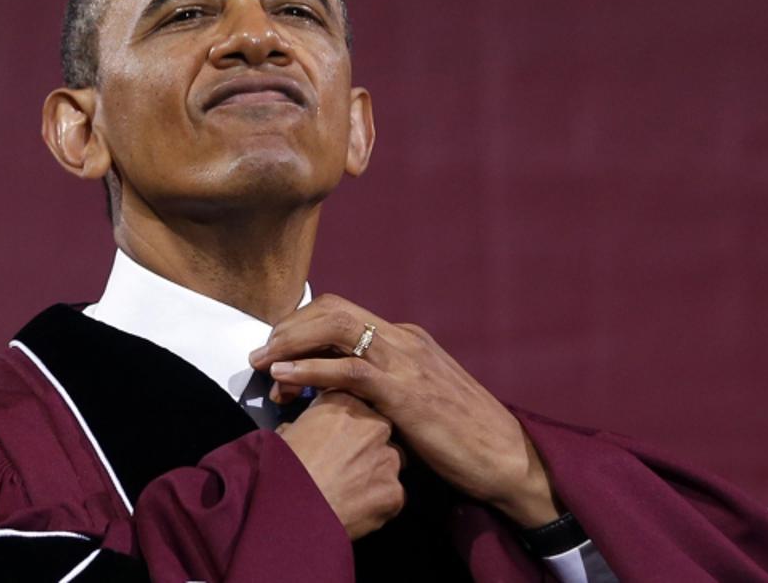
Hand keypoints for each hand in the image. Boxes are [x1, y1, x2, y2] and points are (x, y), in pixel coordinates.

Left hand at [250, 294, 560, 527]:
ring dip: (290, 341)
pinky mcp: (404, 391)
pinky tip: (284, 376)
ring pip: (336, 327)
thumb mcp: (419, 402)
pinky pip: (348, 369)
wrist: (507, 459)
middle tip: (260, 353)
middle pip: (333, 309)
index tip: (276, 349)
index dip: (302, 326)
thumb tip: (344, 396)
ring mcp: (406, 361)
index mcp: (407, 339)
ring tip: (261, 363)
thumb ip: (386, 389)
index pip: (342, 313)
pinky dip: (309, 368)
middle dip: (289, 326)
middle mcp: (404, 339)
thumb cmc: (463, 438)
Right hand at [276, 390, 405, 539]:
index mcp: (344, 403)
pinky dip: (377, 502)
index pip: (353, 403)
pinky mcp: (395, 491)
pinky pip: (392, 495)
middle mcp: (373, 424)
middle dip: (364, 446)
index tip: (333, 437)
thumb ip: (302, 427)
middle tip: (341, 465)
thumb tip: (300, 434)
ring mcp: (388, 458)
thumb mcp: (283, 436)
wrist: (294, 513)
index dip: (343, 424)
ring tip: (347, 490)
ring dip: (374, 473)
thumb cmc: (283, 473)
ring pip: (389, 462)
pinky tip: (355, 509)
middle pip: (377, 430)